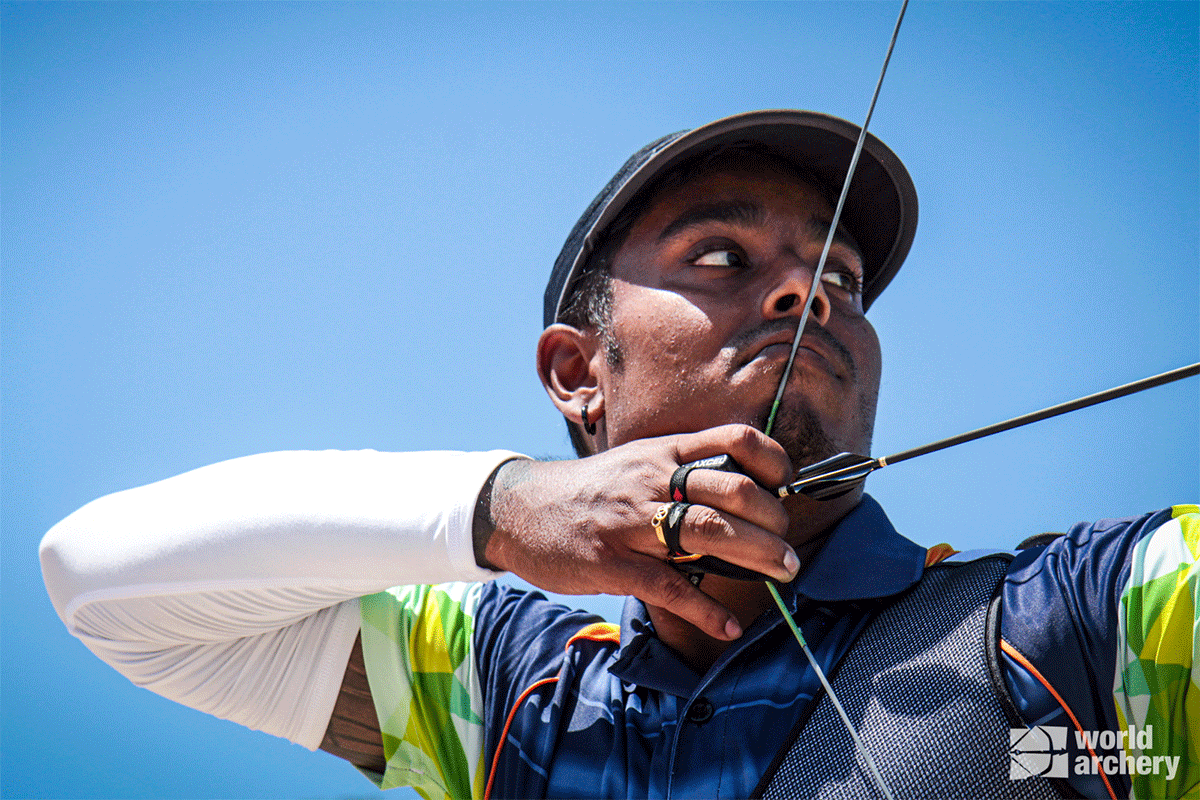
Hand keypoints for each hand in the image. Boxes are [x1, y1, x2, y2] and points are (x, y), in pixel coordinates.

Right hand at [476, 424, 797, 640]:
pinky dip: (704, 610)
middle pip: (732, 491)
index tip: (788, 486)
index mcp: (662, 451)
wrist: (520, 508)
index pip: (734, 439)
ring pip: (709, 532)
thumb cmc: (589, 490)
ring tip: (783, 573)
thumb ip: (680, 471)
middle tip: (789, 548)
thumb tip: (739, 490)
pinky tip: (726, 626)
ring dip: (757, 556)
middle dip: (774, 521)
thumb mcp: (635, 463)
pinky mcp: (612, 563)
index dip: (773, 461)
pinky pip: (668, 587)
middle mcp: (651, 480)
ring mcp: (631, 522)